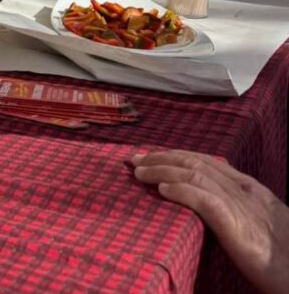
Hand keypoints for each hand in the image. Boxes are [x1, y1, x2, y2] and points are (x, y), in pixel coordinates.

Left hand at [133, 150, 288, 293]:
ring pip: (194, 174)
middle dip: (161, 157)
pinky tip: (162, 189)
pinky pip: (204, 199)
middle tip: (135, 159)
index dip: (175, 155)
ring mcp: (240, 205)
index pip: (206, 161)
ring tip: (140, 172)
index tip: (151, 156)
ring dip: (162, 170)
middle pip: (195, 162)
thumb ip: (235, 208)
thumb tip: (205, 204)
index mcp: (249, 188)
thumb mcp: (258, 222)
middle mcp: (243, 190)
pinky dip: (181, 190)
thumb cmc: (282, 255)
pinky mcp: (235, 224)